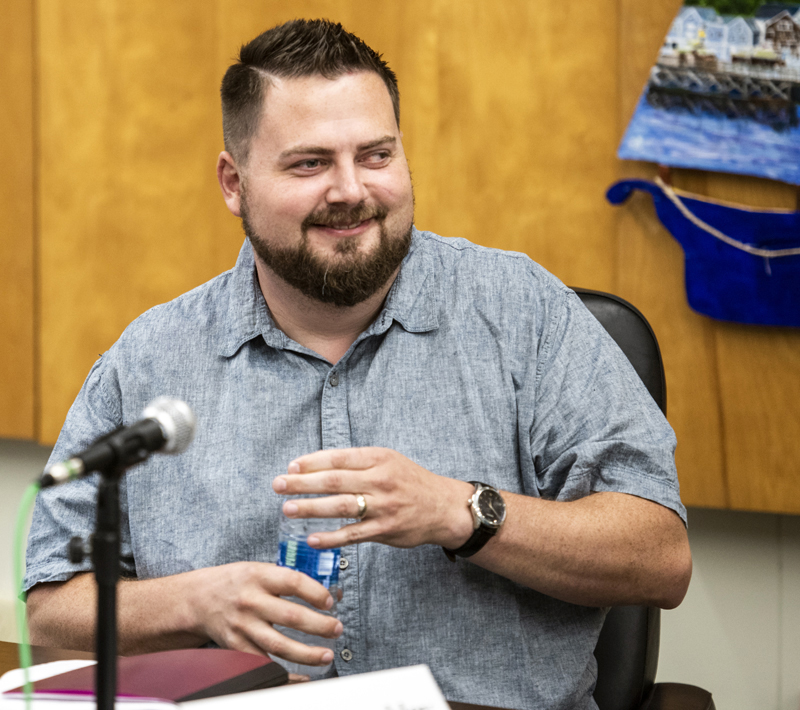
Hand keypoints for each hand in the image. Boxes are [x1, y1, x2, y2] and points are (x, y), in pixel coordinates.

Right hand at [186, 561, 341, 665]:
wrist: (198, 598)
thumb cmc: (235, 582)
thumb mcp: (258, 569)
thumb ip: (286, 579)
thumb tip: (325, 593)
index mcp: (258, 576)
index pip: (293, 582)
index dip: (316, 593)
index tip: (330, 602)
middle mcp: (250, 601)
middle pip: (291, 617)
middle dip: (320, 625)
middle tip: (337, 629)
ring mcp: (243, 626)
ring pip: (279, 645)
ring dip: (307, 653)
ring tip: (326, 656)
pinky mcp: (236, 646)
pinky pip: (263, 663)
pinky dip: (284, 674)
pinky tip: (302, 676)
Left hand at [272, 447, 474, 549]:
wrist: (442, 506)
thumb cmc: (408, 481)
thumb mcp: (387, 460)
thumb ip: (356, 462)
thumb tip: (314, 465)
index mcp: (378, 458)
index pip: (338, 457)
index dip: (311, 462)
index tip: (290, 467)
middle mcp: (380, 480)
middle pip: (334, 480)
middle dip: (302, 483)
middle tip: (278, 485)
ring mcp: (383, 506)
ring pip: (340, 506)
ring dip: (311, 508)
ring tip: (287, 509)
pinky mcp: (385, 530)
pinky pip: (353, 534)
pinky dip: (331, 537)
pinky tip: (312, 538)